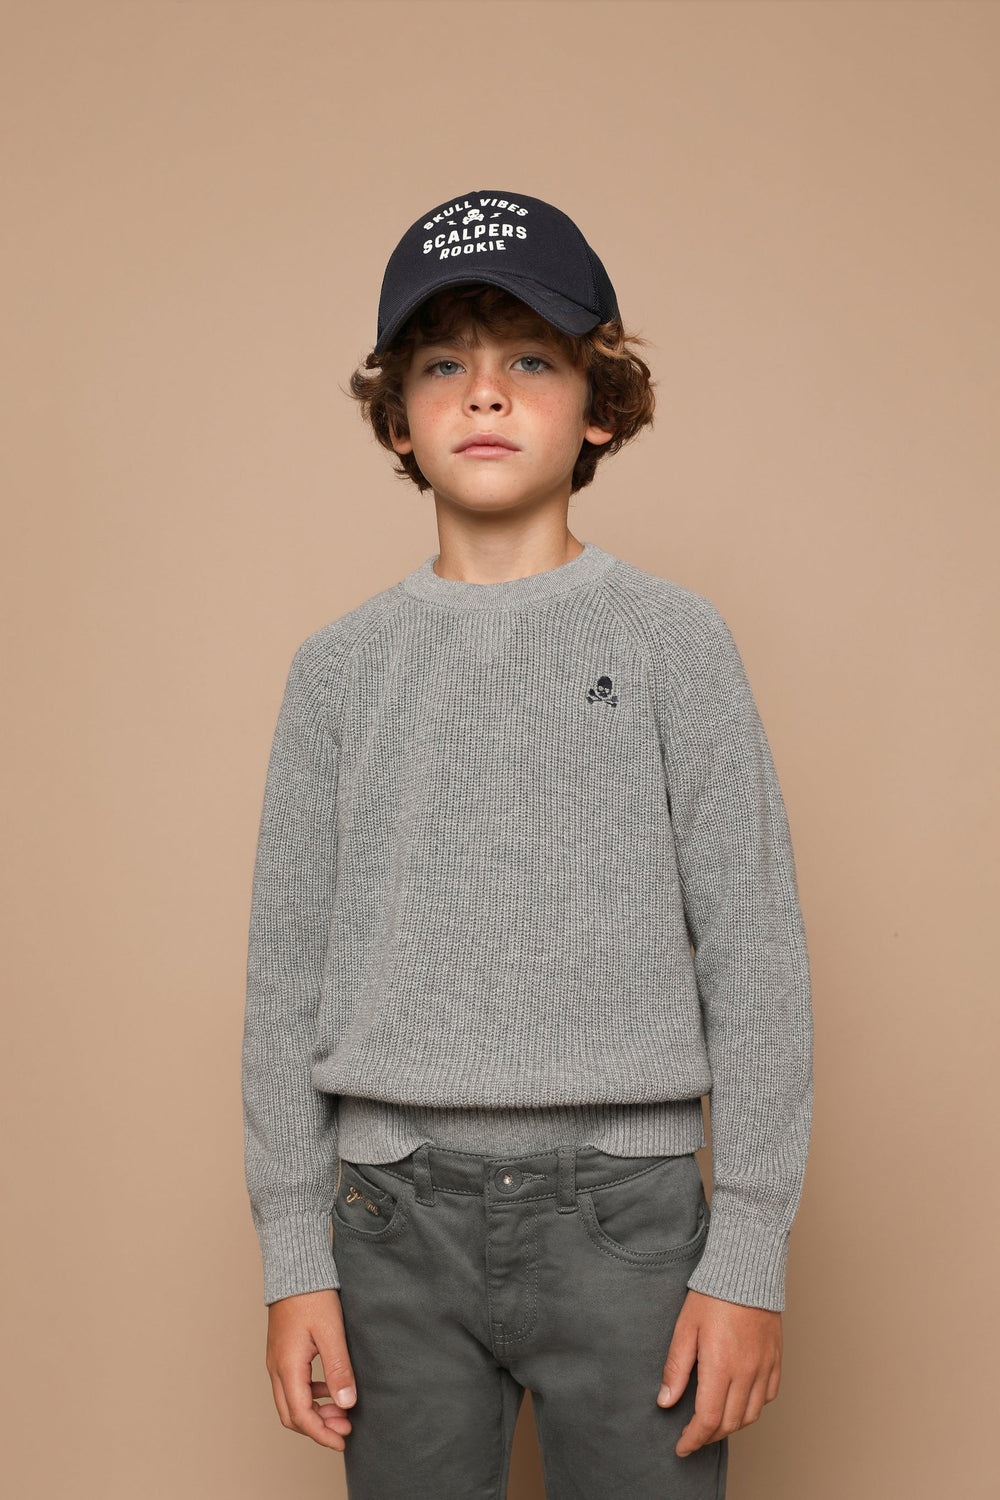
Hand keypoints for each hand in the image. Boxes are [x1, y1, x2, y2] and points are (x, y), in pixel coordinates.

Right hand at [265, 1288, 357, 1450]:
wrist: (295, 1268)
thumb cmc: (312, 1295)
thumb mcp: (331, 1332)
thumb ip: (338, 1369)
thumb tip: (346, 1404)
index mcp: (287, 1367)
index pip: (301, 1416)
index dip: (322, 1434)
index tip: (342, 1441)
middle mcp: (276, 1368)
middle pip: (292, 1414)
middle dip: (318, 1427)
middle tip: (345, 1429)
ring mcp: (276, 1360)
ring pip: (290, 1401)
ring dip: (315, 1412)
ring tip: (342, 1411)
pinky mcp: (281, 1352)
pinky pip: (292, 1385)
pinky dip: (311, 1395)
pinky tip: (330, 1388)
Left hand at [656, 1289, 781, 1455]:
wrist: (746, 1270)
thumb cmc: (712, 1295)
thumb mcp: (684, 1329)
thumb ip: (675, 1368)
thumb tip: (665, 1401)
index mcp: (721, 1367)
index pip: (707, 1420)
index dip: (693, 1439)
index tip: (681, 1446)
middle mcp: (746, 1372)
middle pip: (729, 1423)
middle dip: (709, 1436)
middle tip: (693, 1437)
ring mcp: (764, 1367)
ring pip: (751, 1415)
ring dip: (730, 1426)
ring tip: (713, 1423)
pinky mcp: (775, 1360)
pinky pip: (768, 1396)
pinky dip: (753, 1408)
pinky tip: (739, 1402)